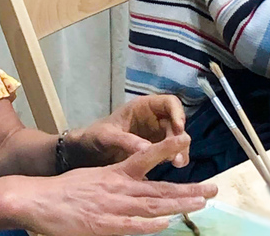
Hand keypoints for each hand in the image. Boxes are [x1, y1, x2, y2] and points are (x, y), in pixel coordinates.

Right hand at [16, 134, 216, 235]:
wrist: (36, 198)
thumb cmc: (63, 191)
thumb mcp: (92, 180)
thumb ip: (116, 186)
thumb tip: (135, 192)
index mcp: (114, 174)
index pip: (145, 158)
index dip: (167, 149)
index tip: (187, 139)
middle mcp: (116, 187)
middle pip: (159, 188)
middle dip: (188, 189)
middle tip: (213, 188)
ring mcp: (111, 206)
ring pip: (151, 205)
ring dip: (178, 204)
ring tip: (201, 202)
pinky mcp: (102, 224)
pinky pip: (130, 225)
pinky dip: (148, 225)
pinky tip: (165, 224)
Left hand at [67, 95, 188, 167]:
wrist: (89, 151)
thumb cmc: (96, 135)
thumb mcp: (107, 136)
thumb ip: (126, 140)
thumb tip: (147, 149)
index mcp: (142, 107)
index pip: (169, 102)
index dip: (177, 113)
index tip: (179, 128)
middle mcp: (154, 117)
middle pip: (177, 123)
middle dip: (180, 137)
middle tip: (178, 155)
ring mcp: (157, 133)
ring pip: (177, 138)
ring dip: (180, 149)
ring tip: (178, 163)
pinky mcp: (157, 148)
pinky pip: (171, 150)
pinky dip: (175, 157)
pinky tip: (175, 166)